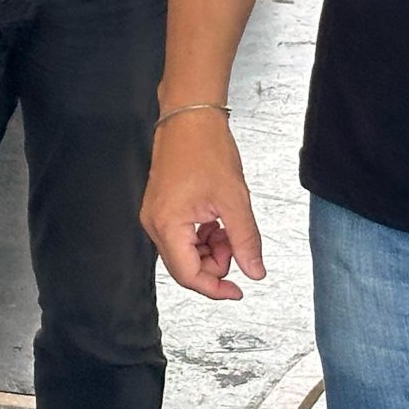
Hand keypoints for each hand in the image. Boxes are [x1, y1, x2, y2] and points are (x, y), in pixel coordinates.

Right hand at [143, 111, 265, 299]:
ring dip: (210, 249)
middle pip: (185, 266)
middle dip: (215, 263)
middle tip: (237, 244)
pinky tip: (216, 220)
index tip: (237, 291)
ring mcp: (155, 215)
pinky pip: (181, 236)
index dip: (215, 288)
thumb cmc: (205, 149)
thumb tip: (254, 271)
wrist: (190, 117)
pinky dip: (202, 236)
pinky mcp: (161, 207)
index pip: (188, 275)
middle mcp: (155, 223)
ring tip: (228, 226)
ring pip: (184, 252)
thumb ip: (245, 241)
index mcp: (168, 224)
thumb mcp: (235, 200)